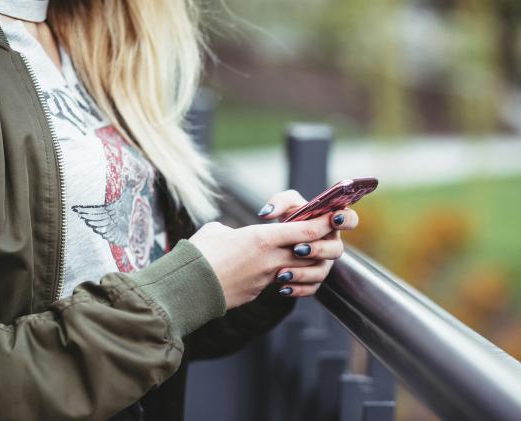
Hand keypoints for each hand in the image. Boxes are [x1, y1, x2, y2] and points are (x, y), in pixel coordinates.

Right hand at [190, 212, 333, 308]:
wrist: (187, 288)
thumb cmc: (199, 254)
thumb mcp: (217, 231)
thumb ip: (234, 231)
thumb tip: (233, 236)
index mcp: (262, 238)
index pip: (306, 230)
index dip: (323, 224)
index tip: (332, 217)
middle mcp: (271, 259)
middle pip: (311, 252)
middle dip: (321, 245)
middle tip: (320, 237)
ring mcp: (266, 278)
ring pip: (300, 270)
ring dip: (305, 264)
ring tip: (298, 256)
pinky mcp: (258, 292)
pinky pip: (281, 283)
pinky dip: (285, 278)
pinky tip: (277, 274)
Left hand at [257, 189, 358, 297]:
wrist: (277, 241)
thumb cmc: (289, 218)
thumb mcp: (285, 204)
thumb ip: (279, 202)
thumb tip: (268, 213)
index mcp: (331, 222)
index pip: (350, 219)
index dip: (346, 219)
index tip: (333, 218)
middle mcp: (331, 244)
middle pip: (336, 250)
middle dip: (318, 250)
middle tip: (298, 249)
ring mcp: (324, 263)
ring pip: (322, 272)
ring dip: (303, 273)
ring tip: (282, 273)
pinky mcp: (314, 279)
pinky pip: (311, 288)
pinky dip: (297, 289)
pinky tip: (282, 287)